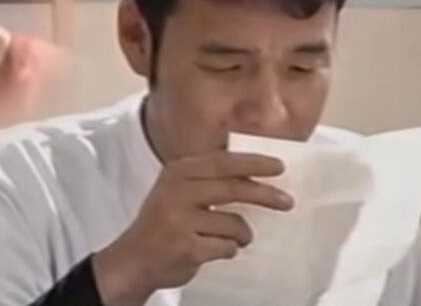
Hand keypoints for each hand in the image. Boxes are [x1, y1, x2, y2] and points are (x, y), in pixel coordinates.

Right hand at [92, 151, 293, 304]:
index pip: (222, 161)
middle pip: (233, 187)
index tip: (279, 166)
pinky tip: (213, 250)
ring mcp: (180, 219)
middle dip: (265, 194)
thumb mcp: (177, 190)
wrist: (133, 259)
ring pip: (234, 223)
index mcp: (177, 172)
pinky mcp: (187, 247)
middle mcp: (177, 191)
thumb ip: (206, 179)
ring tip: (234, 239)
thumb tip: (254, 174)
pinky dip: (228, 250)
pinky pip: (227, 247)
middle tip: (287, 201)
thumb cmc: (162, 224)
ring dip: (242, 235)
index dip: (253, 162)